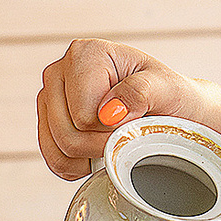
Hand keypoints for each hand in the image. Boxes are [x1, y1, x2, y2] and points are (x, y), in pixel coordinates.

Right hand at [36, 39, 216, 180]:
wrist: (173, 110)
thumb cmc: (171, 97)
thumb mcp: (169, 90)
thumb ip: (141, 92)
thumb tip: (108, 111)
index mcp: (85, 54)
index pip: (84, 115)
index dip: (112, 128)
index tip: (135, 118)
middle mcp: (59, 71)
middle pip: (66, 134)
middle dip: (101, 145)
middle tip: (127, 133)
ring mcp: (49, 98)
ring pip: (58, 150)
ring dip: (91, 157)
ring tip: (114, 140)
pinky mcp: (47, 122)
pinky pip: (53, 160)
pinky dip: (79, 166)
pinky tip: (99, 152)